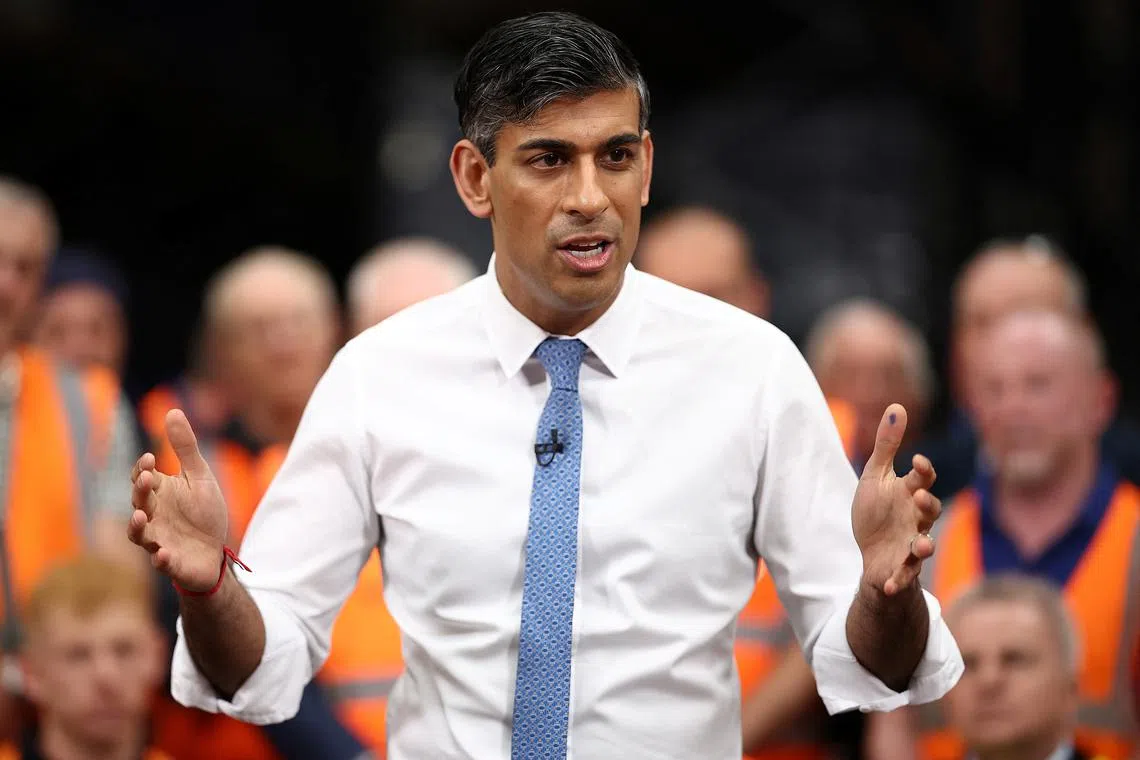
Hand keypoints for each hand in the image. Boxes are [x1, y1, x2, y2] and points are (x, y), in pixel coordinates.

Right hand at [128, 409, 228, 592]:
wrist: (214, 552)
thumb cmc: (203, 512)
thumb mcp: (200, 476)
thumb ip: (186, 447)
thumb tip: (172, 409)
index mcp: (159, 493)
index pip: (143, 478)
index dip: (142, 469)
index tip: (150, 458)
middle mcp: (152, 515)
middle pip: (139, 502)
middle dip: (140, 491)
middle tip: (146, 478)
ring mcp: (158, 540)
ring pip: (139, 534)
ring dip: (136, 526)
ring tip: (138, 516)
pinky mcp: (169, 562)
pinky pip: (160, 563)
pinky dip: (160, 559)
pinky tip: (163, 554)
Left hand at [851, 404, 940, 596]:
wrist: (871, 551)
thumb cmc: (876, 510)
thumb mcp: (875, 476)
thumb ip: (886, 444)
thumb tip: (896, 406)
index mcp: (910, 493)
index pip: (923, 479)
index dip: (923, 470)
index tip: (915, 460)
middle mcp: (917, 519)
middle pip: (931, 511)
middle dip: (929, 505)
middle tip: (920, 497)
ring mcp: (911, 544)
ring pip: (925, 545)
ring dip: (924, 546)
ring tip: (922, 546)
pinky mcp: (901, 568)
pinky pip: (903, 576)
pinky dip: (898, 582)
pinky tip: (888, 585)